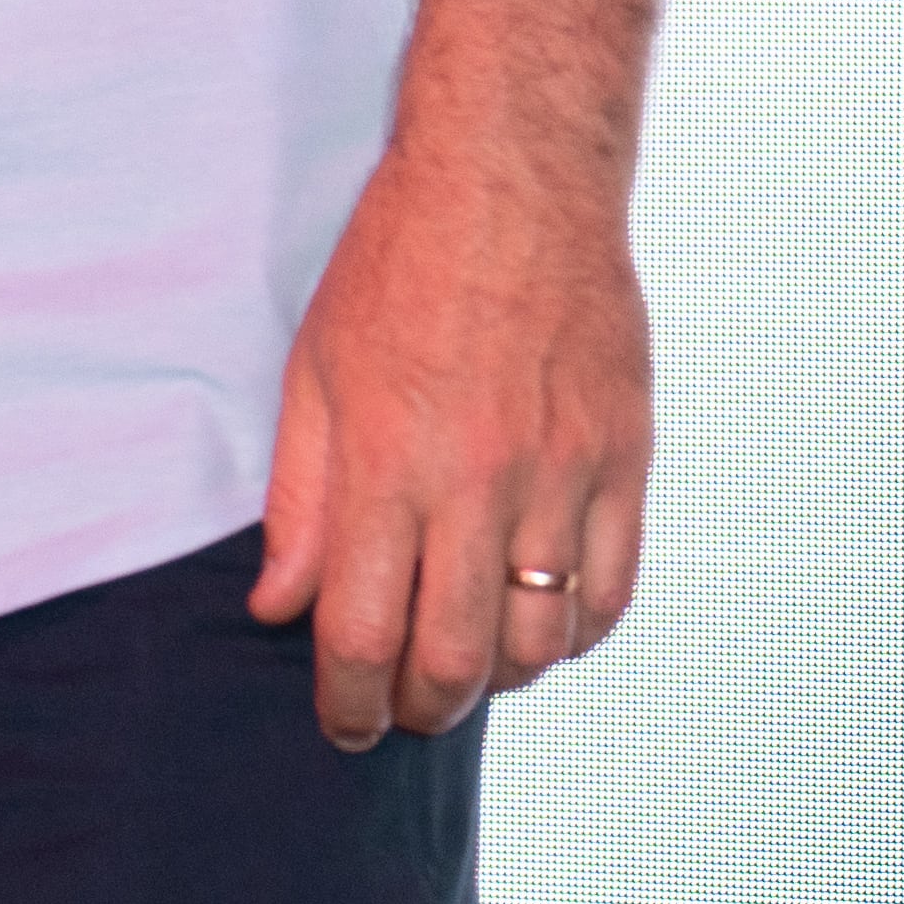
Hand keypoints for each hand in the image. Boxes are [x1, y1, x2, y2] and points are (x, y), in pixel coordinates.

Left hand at [248, 139, 651, 745]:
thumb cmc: (396, 267)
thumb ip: (298, 500)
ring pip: (542, 641)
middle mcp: (478, 480)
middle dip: (420, 707)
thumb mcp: (313, 372)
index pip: (362, 629)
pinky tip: (539, 627)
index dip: (346, 698)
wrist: (511, 182)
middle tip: (400, 709)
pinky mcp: (624, 460)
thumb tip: (279, 606)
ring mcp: (563, 474)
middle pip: (458, 657)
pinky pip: (611, 592)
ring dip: (499, 680)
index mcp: (387, 459)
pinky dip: (574, 635)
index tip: (340, 721)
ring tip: (465, 667)